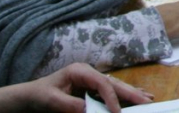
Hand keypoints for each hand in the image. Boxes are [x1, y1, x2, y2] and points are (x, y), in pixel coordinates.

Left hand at [0, 62, 151, 112]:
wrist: (29, 96)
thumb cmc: (39, 95)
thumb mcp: (50, 100)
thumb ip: (68, 104)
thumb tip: (86, 108)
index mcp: (80, 71)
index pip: (102, 83)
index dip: (111, 97)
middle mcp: (89, 73)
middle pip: (114, 83)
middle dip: (131, 92)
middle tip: (147, 100)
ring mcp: (91, 81)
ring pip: (115, 87)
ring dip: (131, 93)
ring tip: (148, 98)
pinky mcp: (91, 89)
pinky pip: (110, 92)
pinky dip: (123, 96)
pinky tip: (136, 97)